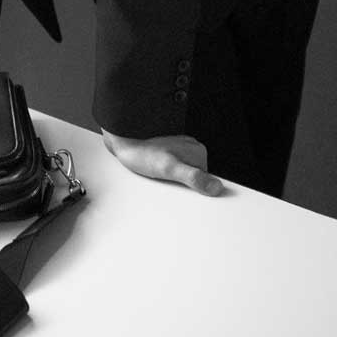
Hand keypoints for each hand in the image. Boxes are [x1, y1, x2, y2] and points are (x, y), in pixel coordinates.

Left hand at [100, 128, 224, 195]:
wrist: (120, 139)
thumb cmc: (140, 152)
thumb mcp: (168, 168)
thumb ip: (193, 177)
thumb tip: (216, 187)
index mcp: (198, 152)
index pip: (206, 181)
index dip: (197, 192)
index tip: (186, 196)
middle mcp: (190, 149)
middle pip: (193, 179)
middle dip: (182, 186)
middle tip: (166, 185)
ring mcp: (177, 150)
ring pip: (181, 175)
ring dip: (171, 182)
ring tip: (157, 179)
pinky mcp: (165, 153)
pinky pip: (169, 170)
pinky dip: (163, 176)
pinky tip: (154, 176)